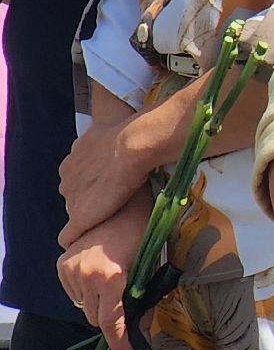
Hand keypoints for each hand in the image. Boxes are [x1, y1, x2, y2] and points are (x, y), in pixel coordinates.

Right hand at [56, 198, 147, 349]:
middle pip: (95, 317)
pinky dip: (87, 289)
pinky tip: (100, 272)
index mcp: (111, 278)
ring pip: (84, 305)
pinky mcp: (62, 263)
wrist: (122, 200)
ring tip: (115, 279)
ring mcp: (70, 269)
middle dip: (111, 317)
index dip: (119, 343)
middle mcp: (86, 275)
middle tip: (127, 306)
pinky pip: (74, 291)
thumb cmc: (144, 229)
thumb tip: (143, 327)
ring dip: (98, 301)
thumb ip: (144, 299)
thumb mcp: (149, 265)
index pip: (110, 322)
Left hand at [59, 116, 154, 248]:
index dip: (93, 183)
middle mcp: (66, 181)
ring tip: (108, 218)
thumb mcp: (105, 123)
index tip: (109, 184)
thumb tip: (105, 107)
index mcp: (70, 163)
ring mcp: (71, 201)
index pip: (77, 180)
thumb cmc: (123, 134)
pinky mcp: (79, 218)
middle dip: (89, 199)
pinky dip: (75, 239)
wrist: (130, 147)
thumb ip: (100, 127)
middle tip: (112, 200)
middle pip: (74, 196)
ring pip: (75, 212)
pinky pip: (68, 236)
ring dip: (88, 215)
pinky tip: (85, 242)